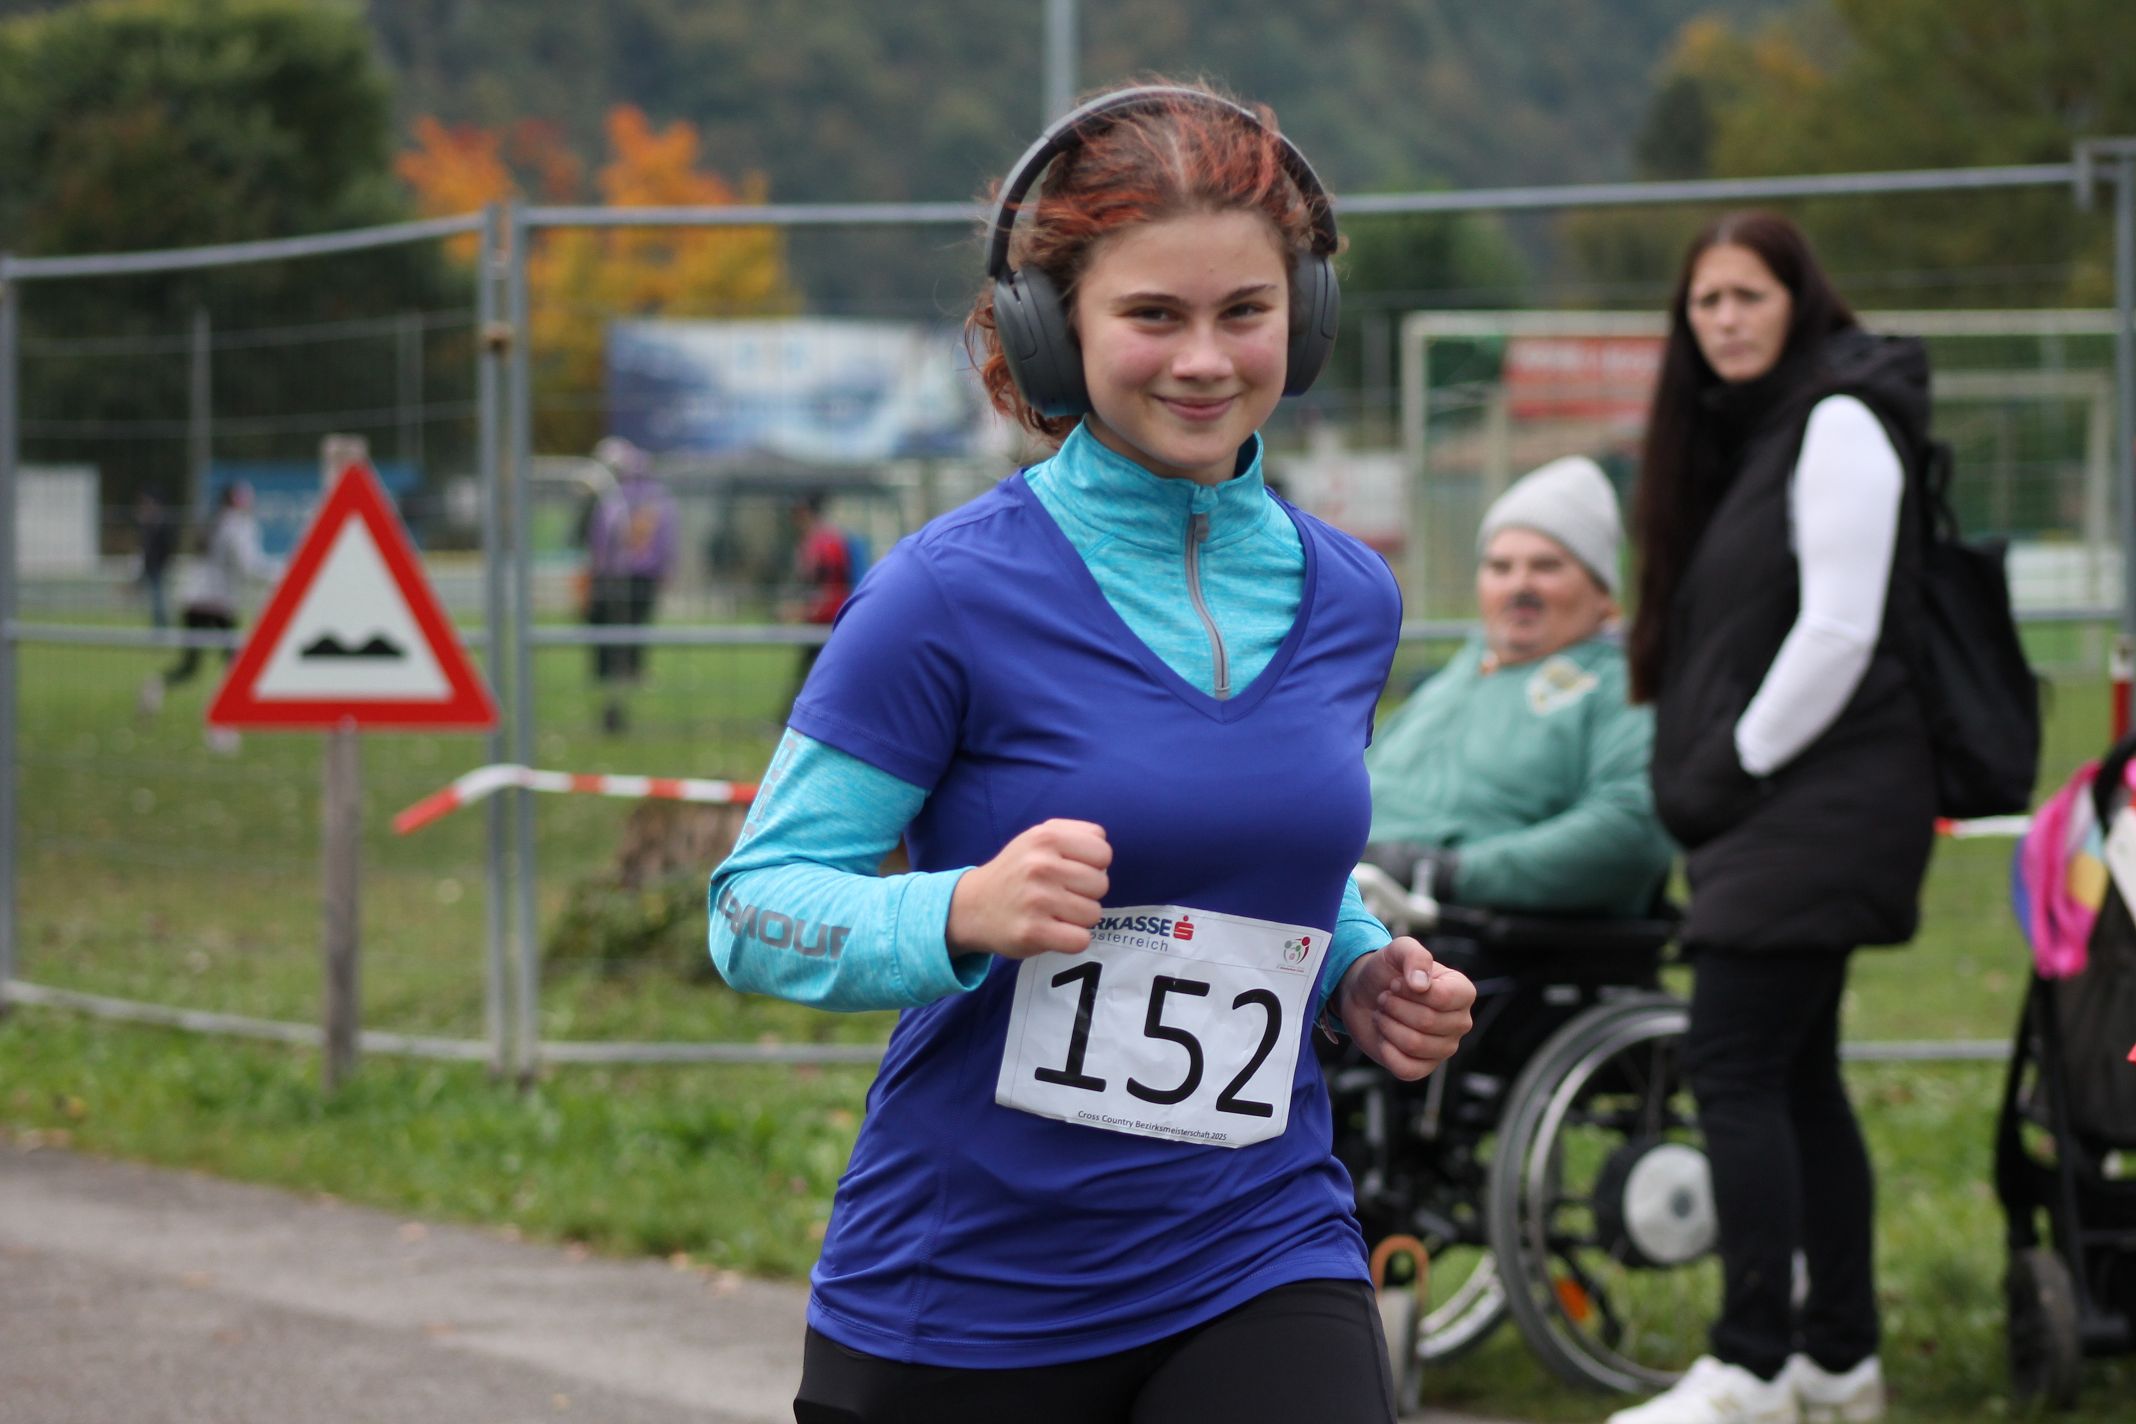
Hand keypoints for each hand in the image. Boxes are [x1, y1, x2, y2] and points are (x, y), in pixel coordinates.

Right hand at [947, 819, 1110, 959]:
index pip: (1103, 852)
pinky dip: (1072, 940)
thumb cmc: (1016, 871)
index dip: (1093, 864)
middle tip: (1060, 894)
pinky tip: (1053, 931)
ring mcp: (1036, 899)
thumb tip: (1104, 855)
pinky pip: (1080, 940)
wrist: (972, 906)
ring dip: (1079, 918)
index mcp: (1046, 837)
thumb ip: (1076, 834)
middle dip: (1085, 892)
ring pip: (1094, 913)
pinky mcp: (1033, 931)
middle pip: (1101, 884)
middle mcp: (1041, 865)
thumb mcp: (1038, 837)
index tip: (1072, 871)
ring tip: (1054, 912)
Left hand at [1333, 937, 1474, 1080]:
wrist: (1363, 995)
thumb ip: (1414, 956)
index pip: (1443, 998)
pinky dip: (1386, 1050)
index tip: (1395, 982)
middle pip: (1427, 1022)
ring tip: (1383, 1013)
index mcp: (1462, 992)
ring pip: (1415, 1045)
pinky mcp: (1424, 1067)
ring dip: (1387, 1025)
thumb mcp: (1398, 950)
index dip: (1409, 990)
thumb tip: (1421, 985)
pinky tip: (1384, 1036)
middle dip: (1394, 1007)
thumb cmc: (1387, 971)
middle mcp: (1460, 1022)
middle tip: (1384, 998)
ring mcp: (1444, 1048)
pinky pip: (1406, 1069)